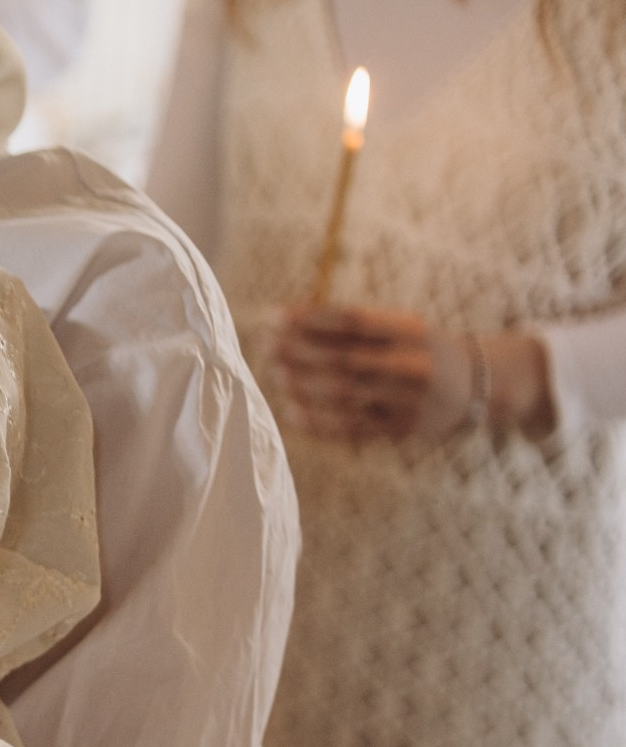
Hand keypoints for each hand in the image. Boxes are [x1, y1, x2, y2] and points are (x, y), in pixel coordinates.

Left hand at [269, 305, 553, 442]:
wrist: (480, 385)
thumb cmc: (422, 349)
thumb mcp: (401, 328)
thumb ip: (355, 326)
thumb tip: (290, 318)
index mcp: (412, 331)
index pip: (354, 321)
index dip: (310, 319)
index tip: (274, 316)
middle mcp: (412, 364)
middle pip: (345, 358)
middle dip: (300, 352)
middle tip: (267, 346)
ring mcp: (408, 400)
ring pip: (346, 394)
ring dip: (304, 385)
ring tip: (276, 374)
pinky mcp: (401, 429)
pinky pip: (352, 427)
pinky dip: (318, 421)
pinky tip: (291, 411)